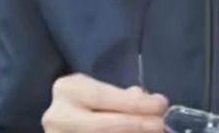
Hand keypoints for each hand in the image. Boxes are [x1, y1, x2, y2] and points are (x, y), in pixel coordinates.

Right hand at [41, 73, 168, 132]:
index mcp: (67, 89)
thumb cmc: (88, 100)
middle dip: (134, 125)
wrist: (67, 119)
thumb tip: (149, 102)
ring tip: (152, 132)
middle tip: (160, 125)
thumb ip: (122, 96)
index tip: (160, 105)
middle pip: (100, 125)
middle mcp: (58, 116)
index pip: (102, 96)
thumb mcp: (101, 90)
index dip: (133, 104)